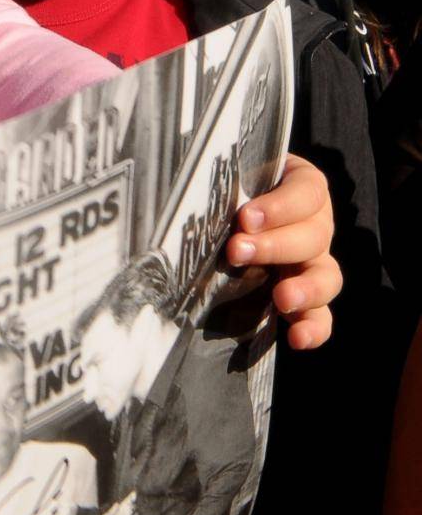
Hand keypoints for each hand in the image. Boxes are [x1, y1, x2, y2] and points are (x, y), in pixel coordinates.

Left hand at [224, 153, 339, 350]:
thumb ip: (219, 180)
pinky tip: (298, 338)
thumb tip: (189, 189)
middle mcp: (315, 224)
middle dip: (275, 245)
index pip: (307, 192)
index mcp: (301, 187)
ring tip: (282, 298)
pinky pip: (320, 316)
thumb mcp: (227, 175)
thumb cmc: (223, 186)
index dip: (281, 206)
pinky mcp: (304, 298)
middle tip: (237, 250)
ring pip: (326, 276)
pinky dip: (313, 328)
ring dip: (305, 288)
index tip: (246, 217)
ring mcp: (313, 262)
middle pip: (314, 235)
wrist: (217, 212)